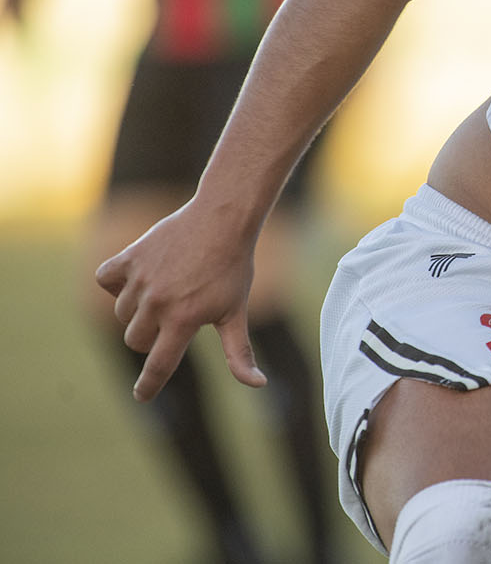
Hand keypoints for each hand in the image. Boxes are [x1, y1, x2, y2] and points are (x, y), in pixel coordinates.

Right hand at [95, 201, 266, 400]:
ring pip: (123, 313)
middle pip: (137, 341)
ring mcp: (140, 279)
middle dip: (152, 336)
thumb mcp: (236, 312)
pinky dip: (116, 281)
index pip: (159, 366)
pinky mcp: (128, 258)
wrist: (223, 220)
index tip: (142, 397)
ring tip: (168, 287)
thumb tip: (258, 384)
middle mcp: (157, 303)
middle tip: (175, 313)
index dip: (149, 386)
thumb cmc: (233, 269)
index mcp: (183, 320)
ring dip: (139, 309)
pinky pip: (105, 279)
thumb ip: (239, 352)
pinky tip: (140, 275)